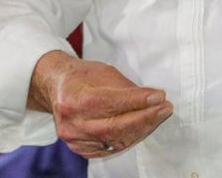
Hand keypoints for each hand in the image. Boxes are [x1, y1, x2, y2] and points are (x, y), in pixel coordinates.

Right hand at [29, 51, 172, 158]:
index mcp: (77, 98)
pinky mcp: (80, 149)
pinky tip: (141, 128)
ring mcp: (75, 139)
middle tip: (165, 109)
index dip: (140, 101)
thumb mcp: (104, 72)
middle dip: (146, 118)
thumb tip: (153, 98)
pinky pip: (110, 148)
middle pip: (116, 127)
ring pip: (116, 140)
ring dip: (141, 129)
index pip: (114, 103)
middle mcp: (74, 122)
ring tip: (157, 117)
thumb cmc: (82, 77)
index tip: (160, 96)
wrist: (57, 89)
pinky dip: (129, 138)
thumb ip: (126, 88)